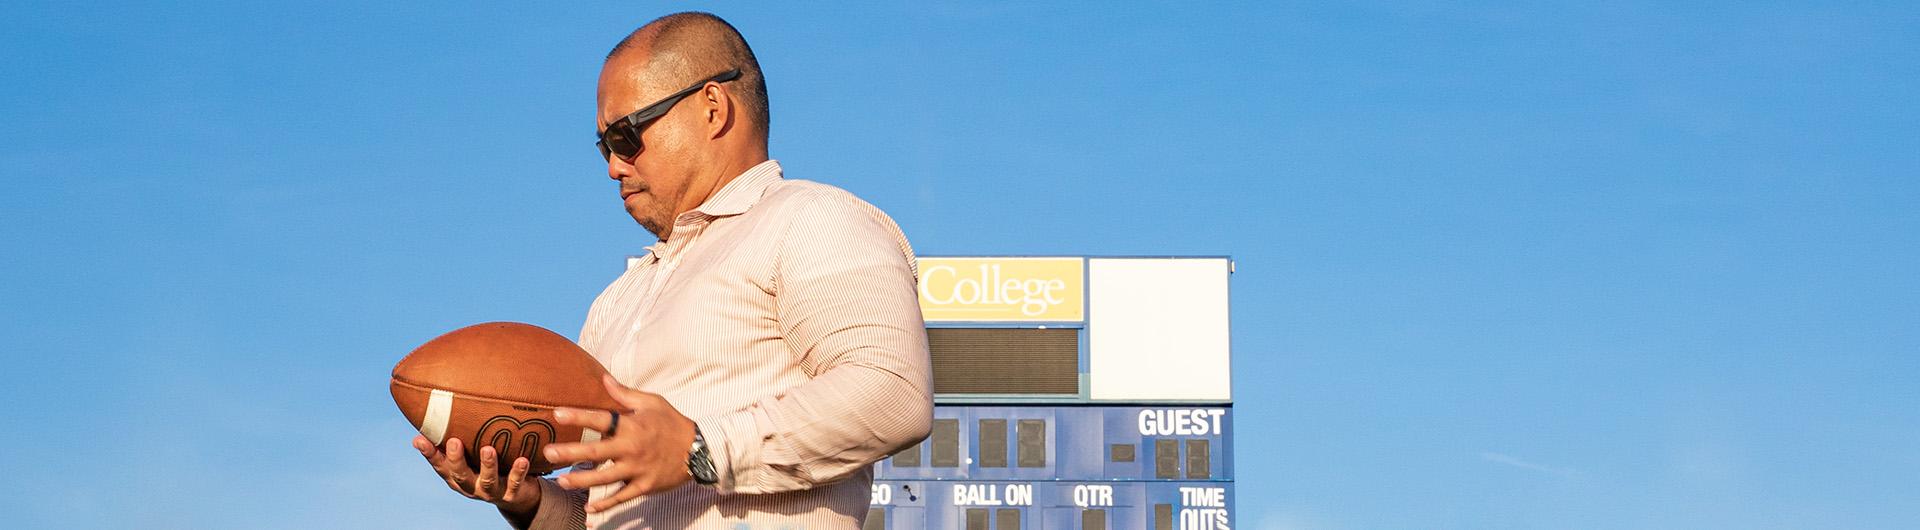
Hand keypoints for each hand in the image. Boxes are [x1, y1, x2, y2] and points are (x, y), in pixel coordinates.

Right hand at [412, 434, 541, 515]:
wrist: (520, 496)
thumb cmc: (491, 468)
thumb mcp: (473, 455)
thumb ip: (460, 438)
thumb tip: (442, 407)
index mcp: (458, 477)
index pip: (440, 465)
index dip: (429, 454)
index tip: (419, 439)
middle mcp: (471, 486)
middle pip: (460, 475)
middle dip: (456, 459)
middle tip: (453, 442)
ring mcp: (491, 492)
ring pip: (487, 481)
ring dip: (487, 465)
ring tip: (488, 449)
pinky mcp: (511, 494)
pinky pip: (515, 483)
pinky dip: (518, 472)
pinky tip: (522, 460)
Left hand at [544, 374, 698, 512]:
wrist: (698, 449)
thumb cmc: (672, 422)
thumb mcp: (652, 402)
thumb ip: (625, 393)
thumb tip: (604, 377)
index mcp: (632, 425)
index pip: (601, 419)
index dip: (578, 416)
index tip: (557, 414)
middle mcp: (632, 448)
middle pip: (596, 452)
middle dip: (570, 452)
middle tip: (548, 453)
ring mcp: (638, 469)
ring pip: (604, 478)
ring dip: (581, 480)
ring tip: (561, 481)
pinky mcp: (644, 486)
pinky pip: (622, 497)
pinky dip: (606, 503)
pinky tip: (589, 506)